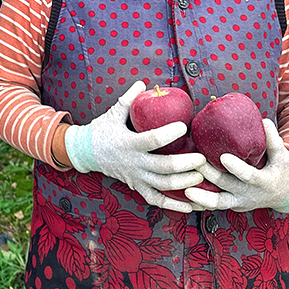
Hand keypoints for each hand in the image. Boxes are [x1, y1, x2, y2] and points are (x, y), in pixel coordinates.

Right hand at [62, 81, 206, 213]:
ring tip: (201, 176)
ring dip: (184, 183)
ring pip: (163, 185)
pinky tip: (191, 205)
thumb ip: (129, 99)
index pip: (152, 139)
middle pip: (163, 167)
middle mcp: (134, 162)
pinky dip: (174, 205)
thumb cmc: (103, 130)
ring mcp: (136, 177)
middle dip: (185, 164)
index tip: (184, 126)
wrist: (86, 153)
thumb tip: (143, 82)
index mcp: (129, 142)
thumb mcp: (114, 113)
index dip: (168, 134)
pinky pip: (157, 200)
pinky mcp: (138, 187)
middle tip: (202, 158)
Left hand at [184, 119, 288, 213]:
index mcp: (264, 182)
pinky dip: (199, 203)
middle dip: (209, 175)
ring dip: (200, 197)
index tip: (223, 156)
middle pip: (226, 187)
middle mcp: (250, 195)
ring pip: (218, 203)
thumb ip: (272, 139)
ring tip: (184, 188)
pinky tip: (183, 196)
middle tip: (194, 162)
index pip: (248, 176)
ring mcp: (239, 202)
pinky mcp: (231, 205)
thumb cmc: (282, 171)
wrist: (285, 195)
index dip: (236, 168)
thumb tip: (261, 120)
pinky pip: (214, 206)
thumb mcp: (283, 156)